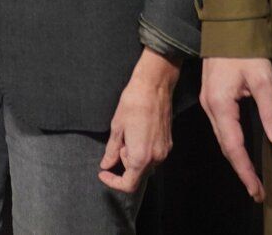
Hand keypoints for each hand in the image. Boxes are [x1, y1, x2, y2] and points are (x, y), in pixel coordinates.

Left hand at [100, 47, 182, 192]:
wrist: (154, 86)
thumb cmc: (133, 103)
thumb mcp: (117, 128)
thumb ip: (111, 151)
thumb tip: (106, 165)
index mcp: (141, 156)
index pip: (129, 184)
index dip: (114, 182)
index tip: (103, 173)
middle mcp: (156, 158)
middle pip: (138, 174)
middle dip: (124, 163)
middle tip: (118, 142)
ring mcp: (164, 151)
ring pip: (146, 165)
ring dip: (134, 157)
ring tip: (128, 135)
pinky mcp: (168, 143)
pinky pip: (153, 156)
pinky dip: (143, 151)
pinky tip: (138, 133)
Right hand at [200, 57, 271, 202]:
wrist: (227, 26)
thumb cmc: (244, 50)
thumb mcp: (263, 79)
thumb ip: (271, 110)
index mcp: (220, 105)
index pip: (233, 147)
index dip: (245, 171)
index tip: (256, 191)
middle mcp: (210, 106)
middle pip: (225, 146)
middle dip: (241, 169)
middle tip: (257, 190)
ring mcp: (209, 101)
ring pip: (222, 137)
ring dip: (236, 158)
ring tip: (251, 175)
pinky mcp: (213, 96)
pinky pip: (222, 127)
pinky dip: (232, 143)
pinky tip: (241, 148)